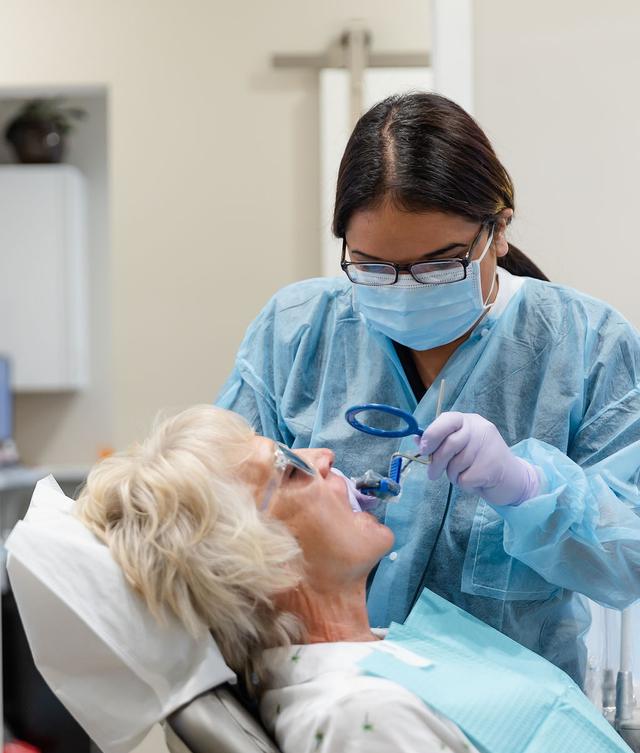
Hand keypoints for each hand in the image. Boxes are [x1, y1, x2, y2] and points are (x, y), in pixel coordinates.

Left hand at [416, 412, 540, 505]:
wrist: (513, 478)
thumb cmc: (479, 461)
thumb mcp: (459, 447)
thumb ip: (439, 442)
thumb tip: (416, 439)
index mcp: (469, 421)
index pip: (448, 420)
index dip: (432, 434)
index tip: (423, 450)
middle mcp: (480, 429)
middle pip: (449, 444)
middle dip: (436, 462)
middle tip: (432, 474)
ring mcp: (488, 447)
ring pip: (455, 465)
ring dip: (453, 475)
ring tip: (465, 474)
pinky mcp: (492, 467)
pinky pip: (464, 479)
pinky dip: (465, 485)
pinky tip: (476, 481)